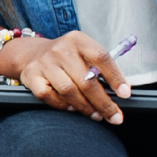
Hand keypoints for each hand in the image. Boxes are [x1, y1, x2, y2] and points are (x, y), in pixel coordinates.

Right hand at [5, 31, 130, 124]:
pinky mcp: (31, 75)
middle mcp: (61, 49)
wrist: (34, 53)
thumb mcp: (84, 53)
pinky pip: (49, 96)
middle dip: (103, 102)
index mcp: (78, 40)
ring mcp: (44, 63)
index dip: (115, 77)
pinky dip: (63, 105)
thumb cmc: (67, 57)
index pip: (101, 58)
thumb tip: (120, 92)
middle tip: (114, 116)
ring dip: (85, 107)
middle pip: (86, 80)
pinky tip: (72, 108)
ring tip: (96, 115)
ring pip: (69, 91)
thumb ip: (100, 67)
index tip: (125, 94)